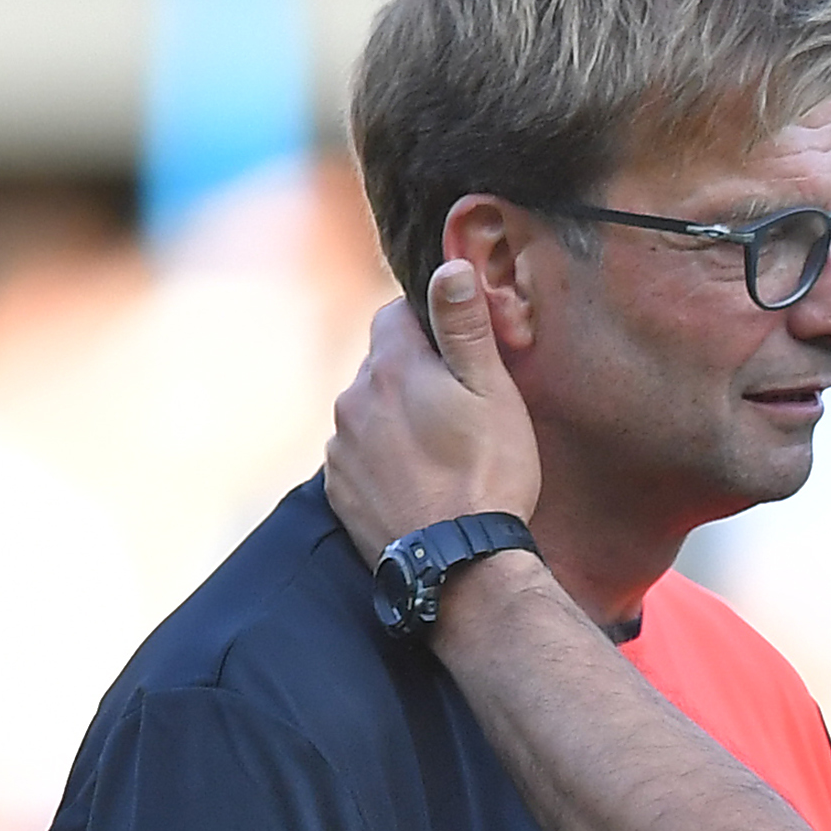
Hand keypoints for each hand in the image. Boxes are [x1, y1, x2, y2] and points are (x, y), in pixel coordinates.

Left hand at [326, 260, 542, 565]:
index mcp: (392, 366)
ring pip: (368, 411)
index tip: (460, 355)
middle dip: (413, 374)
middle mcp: (352, 399)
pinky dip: (382, 459)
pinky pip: (357, 455)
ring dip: (395, 419)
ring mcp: (339, 447)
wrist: (459, 566)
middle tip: (459, 410)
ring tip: (441, 454)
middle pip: (380, 364)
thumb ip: (464, 326)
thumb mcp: (492, 393)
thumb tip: (450, 264)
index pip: (396, 313)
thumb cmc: (487, 475)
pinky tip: (419, 482)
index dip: (430, 326)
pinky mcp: (338, 488)